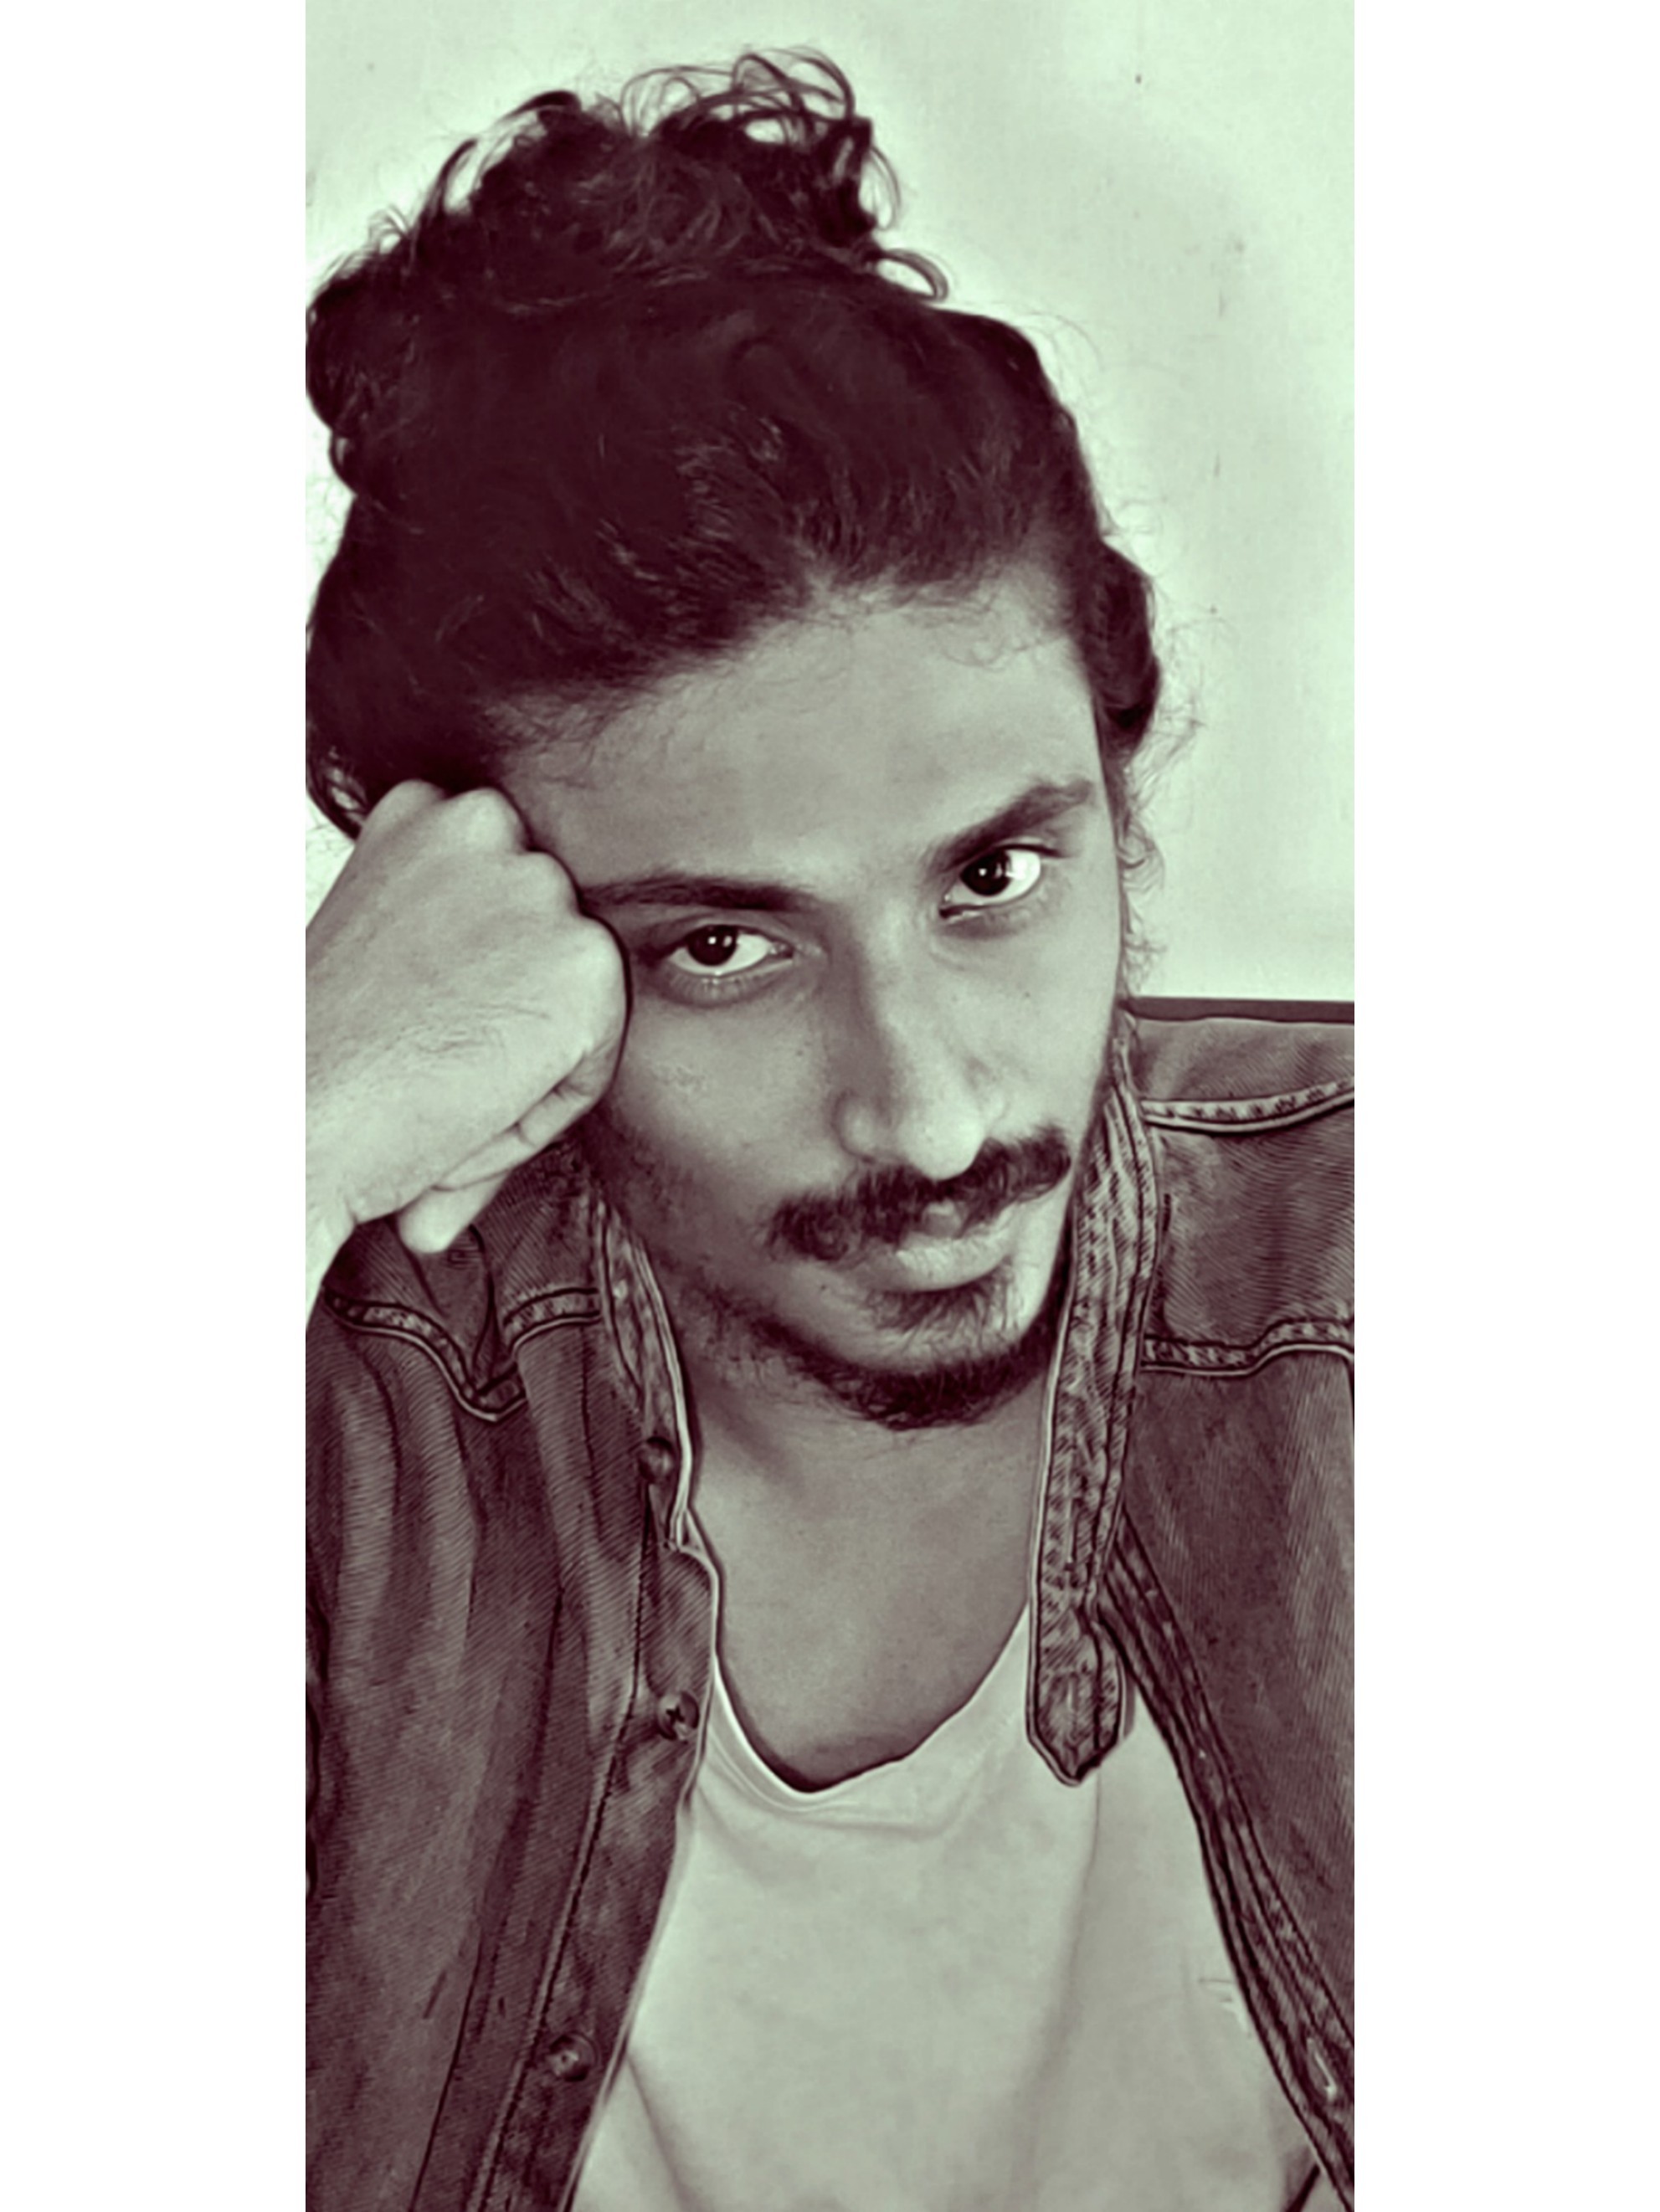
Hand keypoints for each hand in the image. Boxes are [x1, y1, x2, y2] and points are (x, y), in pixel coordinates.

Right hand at [307, 781, 625, 1268]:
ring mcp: (541, 888)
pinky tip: (472, 1100)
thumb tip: (499, 948)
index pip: (506, 896)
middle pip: (548, 937)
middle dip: (506, 1004)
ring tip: (442, 1076)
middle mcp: (485, 822)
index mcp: (426, 810)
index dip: (468, 975)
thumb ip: (445, 913)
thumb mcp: (378, 937)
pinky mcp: (586, 963)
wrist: (289, 1117)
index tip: (412, 1010)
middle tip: (427, 1049)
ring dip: (527, 1050)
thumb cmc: (320, 1054)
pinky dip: (548, 1099)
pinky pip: (597, 1055)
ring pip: (575, 995)